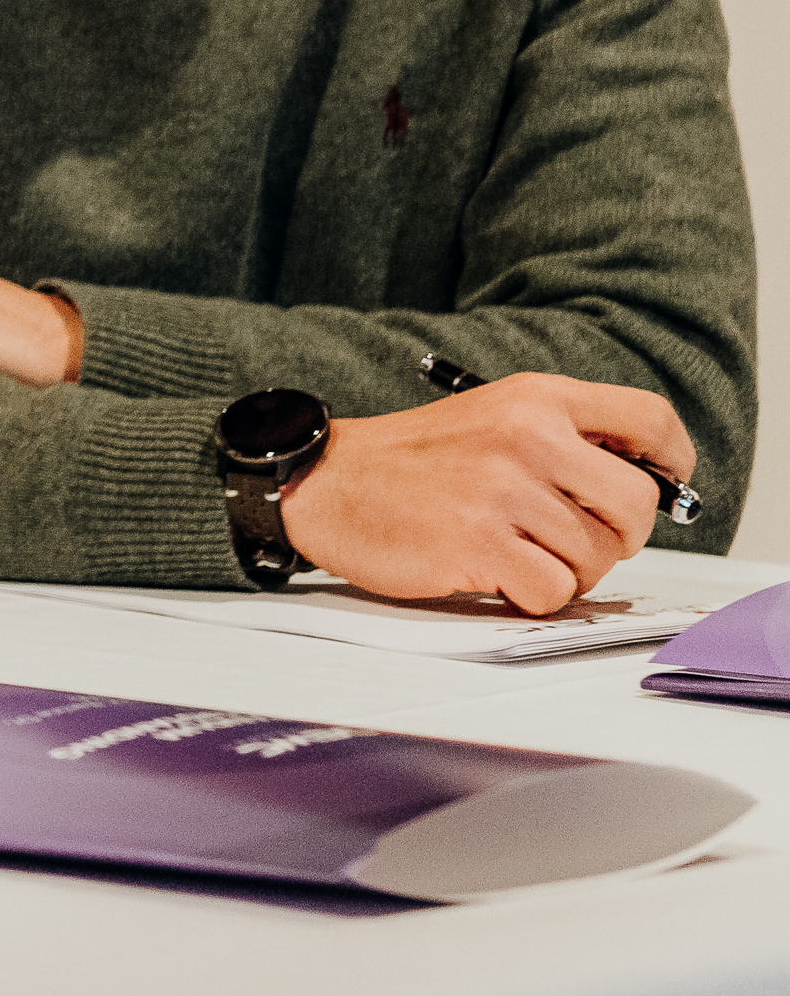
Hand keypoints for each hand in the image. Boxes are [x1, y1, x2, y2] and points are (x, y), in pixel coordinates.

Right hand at [281, 378, 688, 614]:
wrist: (324, 480)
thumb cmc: (410, 460)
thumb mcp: (493, 416)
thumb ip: (566, 438)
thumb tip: (645, 487)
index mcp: (536, 399)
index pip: (650, 420)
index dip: (672, 461)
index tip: (662, 482)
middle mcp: (527, 437)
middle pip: (637, 504)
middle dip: (621, 535)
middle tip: (580, 538)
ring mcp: (502, 491)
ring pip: (598, 556)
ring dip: (568, 570)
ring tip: (520, 553)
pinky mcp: (478, 543)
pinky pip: (554, 591)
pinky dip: (534, 596)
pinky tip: (500, 576)